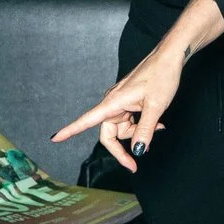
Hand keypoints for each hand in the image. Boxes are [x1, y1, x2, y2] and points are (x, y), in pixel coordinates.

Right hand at [52, 44, 187, 172]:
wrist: (169, 57)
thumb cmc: (161, 76)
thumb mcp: (155, 106)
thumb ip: (144, 130)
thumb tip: (137, 150)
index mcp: (113, 103)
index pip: (86, 121)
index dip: (69, 131)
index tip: (54, 138)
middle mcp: (113, 103)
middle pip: (108, 133)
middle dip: (121, 149)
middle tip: (134, 165)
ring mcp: (121, 102)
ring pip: (121, 128)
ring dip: (136, 134)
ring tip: (157, 126)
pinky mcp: (129, 102)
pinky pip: (129, 121)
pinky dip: (140, 125)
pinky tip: (157, 123)